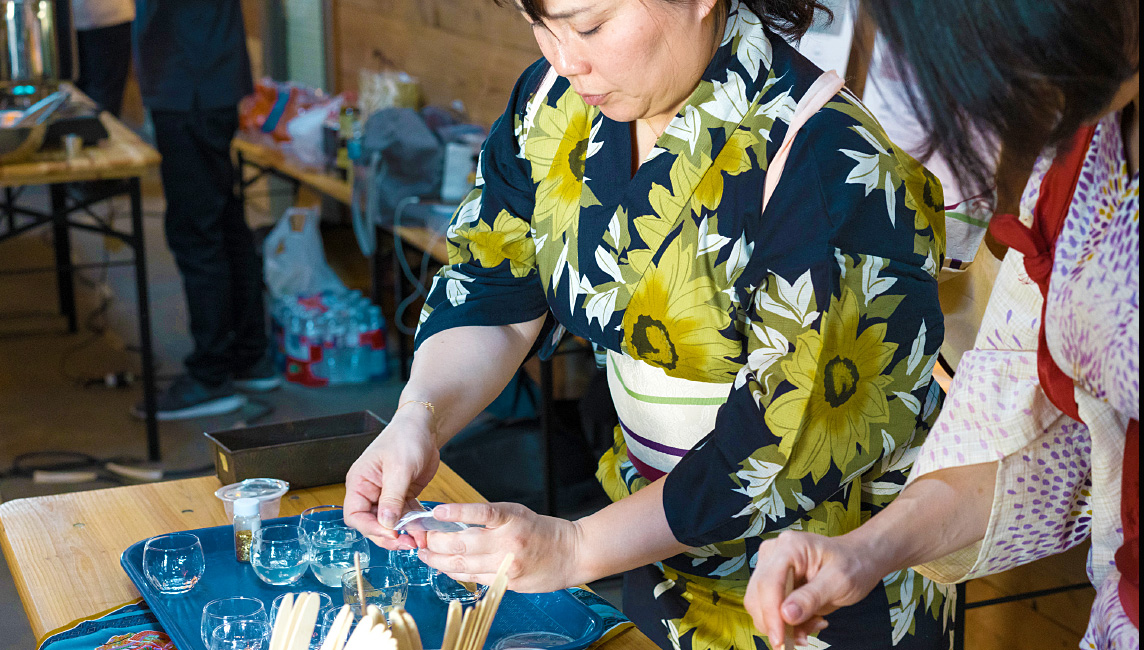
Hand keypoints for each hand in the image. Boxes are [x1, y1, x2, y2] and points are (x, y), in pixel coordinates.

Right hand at [343, 406, 439, 549]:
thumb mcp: (399, 468)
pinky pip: (405, 516)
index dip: (371, 528)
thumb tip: (385, 524)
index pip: (355, 515)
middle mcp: (370, 491)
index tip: (391, 534)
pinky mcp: (403, 496)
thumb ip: (392, 497)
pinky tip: (423, 532)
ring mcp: (387, 495)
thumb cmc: (406, 437)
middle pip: (372, 524)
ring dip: (404, 534)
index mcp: (360, 482)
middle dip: (389, 536)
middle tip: (407, 544)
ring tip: (419, 541)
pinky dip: (413, 525)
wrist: (424, 426)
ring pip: (390, 524)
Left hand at [417, 502, 584, 592]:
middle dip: (437, 543)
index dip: (456, 512)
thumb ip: (488, 518)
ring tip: (425, 555)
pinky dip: (457, 573)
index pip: (481, 513)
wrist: (571, 552)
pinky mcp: (509, 583)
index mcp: (512, 519)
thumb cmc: (541, 530)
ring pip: (464, 565)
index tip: (436, 512)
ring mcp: (509, 565)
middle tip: (423, 539)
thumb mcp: (517, 513)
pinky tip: (445, 568)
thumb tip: (453, 520)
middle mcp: (509, 542)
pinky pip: (475, 579)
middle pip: (464, 544)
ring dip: (439, 561)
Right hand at [744, 531, 883, 646]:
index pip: (768, 583)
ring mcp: (771, 569)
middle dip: (777, 623)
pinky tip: (810, 621)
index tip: (780, 639)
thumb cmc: (852, 563)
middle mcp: (774, 555)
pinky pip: (770, 611)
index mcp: (789, 547)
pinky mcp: (774, 584)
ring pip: (760, 607)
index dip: (770, 614)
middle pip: (757, 596)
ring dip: (784, 625)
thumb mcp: (839, 581)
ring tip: (814, 624)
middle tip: (803, 638)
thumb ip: (812, 597)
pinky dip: (788, 624)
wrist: (857, 560)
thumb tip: (786, 615)